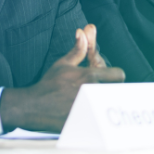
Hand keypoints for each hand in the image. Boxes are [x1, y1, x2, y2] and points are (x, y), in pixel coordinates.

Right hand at [0, 25, 124, 131]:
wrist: (34, 107)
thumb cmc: (48, 84)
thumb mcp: (63, 64)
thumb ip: (78, 50)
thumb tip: (83, 32)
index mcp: (90, 76)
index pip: (118, 74)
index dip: (114, 75)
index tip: (108, 78)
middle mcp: (93, 91)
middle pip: (118, 90)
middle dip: (111, 89)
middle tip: (101, 91)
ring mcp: (91, 108)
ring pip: (112, 104)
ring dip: (106, 102)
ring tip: (94, 102)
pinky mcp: (87, 122)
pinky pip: (103, 119)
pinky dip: (99, 117)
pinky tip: (88, 114)